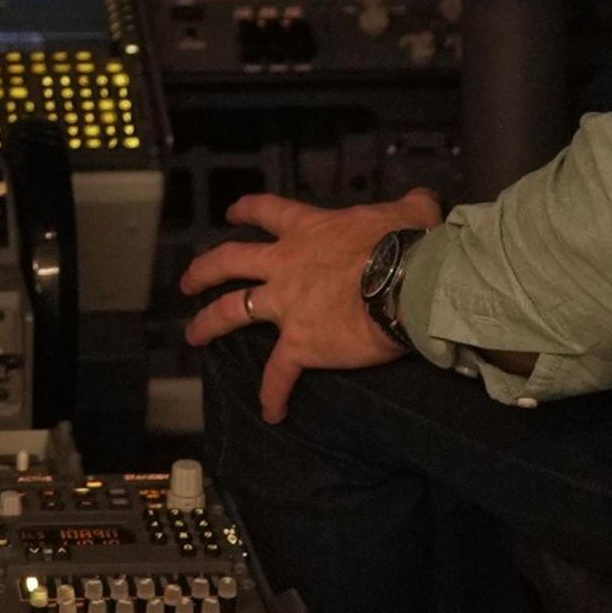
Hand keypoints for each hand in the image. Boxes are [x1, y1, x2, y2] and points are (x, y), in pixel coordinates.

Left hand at [178, 186, 443, 421]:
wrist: (405, 283)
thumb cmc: (405, 244)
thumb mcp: (409, 211)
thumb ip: (410, 204)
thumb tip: (424, 201)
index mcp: (308, 230)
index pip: (268, 211)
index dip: (246, 210)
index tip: (231, 214)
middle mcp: (285, 264)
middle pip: (227, 262)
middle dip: (203, 271)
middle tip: (188, 282)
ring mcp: (286, 305)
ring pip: (232, 311)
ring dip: (208, 324)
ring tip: (193, 335)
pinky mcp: (299, 344)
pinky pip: (278, 374)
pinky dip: (273, 393)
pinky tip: (272, 411)